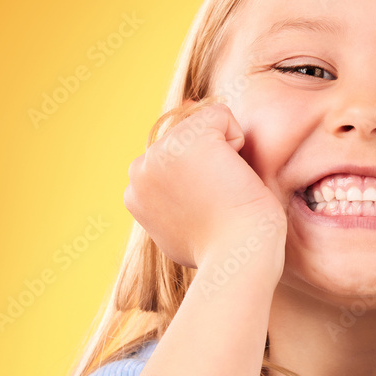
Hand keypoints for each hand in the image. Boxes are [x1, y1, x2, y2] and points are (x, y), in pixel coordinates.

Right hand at [124, 99, 286, 269]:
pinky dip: (239, 142)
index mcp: (136, 192)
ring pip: (204, 124)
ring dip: (224, 154)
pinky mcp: (188, 139)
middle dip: (210, 163)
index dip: (202, 177)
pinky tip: (233, 176)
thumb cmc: (223, 252)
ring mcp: (159, 153)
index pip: (176, 157)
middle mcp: (139, 170)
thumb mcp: (182, 230)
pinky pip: (222, 116)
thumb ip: (171, 204)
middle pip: (188, 137)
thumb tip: (176, 187)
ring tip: (224, 191)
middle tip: (218, 203)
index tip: (207, 211)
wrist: (236, 259)